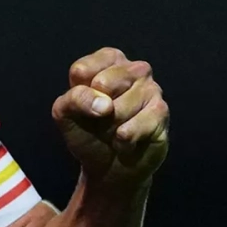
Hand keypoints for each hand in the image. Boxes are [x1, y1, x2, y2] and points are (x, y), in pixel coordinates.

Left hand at [52, 47, 168, 189]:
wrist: (109, 167)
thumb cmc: (87, 131)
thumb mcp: (65, 113)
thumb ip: (74, 99)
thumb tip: (104, 105)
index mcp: (109, 60)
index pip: (81, 70)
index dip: (77, 95)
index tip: (84, 104)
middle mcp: (134, 69)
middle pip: (103, 84)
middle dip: (95, 112)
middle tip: (101, 120)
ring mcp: (152, 89)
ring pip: (118, 109)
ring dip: (109, 129)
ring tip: (114, 131)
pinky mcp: (161, 114)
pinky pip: (132, 127)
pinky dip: (122, 141)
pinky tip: (125, 142)